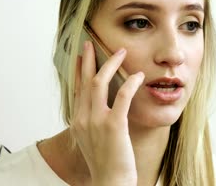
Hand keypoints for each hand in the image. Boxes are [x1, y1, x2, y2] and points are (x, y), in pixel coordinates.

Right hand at [71, 41, 143, 185]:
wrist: (110, 182)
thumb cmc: (105, 162)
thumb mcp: (92, 139)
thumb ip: (92, 122)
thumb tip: (98, 107)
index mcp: (77, 121)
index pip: (77, 89)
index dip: (78, 70)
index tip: (81, 56)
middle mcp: (83, 119)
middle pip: (84, 80)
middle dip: (87, 59)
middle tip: (90, 43)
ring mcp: (96, 122)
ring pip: (99, 82)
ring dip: (110, 64)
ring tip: (122, 52)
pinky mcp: (114, 126)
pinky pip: (122, 96)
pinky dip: (130, 82)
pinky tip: (138, 75)